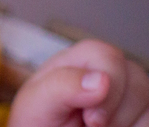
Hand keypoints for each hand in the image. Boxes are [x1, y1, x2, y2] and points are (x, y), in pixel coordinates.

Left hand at [10, 40, 148, 126]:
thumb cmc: (38, 122)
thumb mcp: (38, 103)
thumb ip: (63, 85)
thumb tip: (102, 79)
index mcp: (81, 60)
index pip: (109, 57)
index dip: (108, 91)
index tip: (91, 120)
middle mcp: (110, 72)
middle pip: (138, 83)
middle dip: (118, 114)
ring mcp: (128, 94)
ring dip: (127, 126)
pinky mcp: (138, 115)